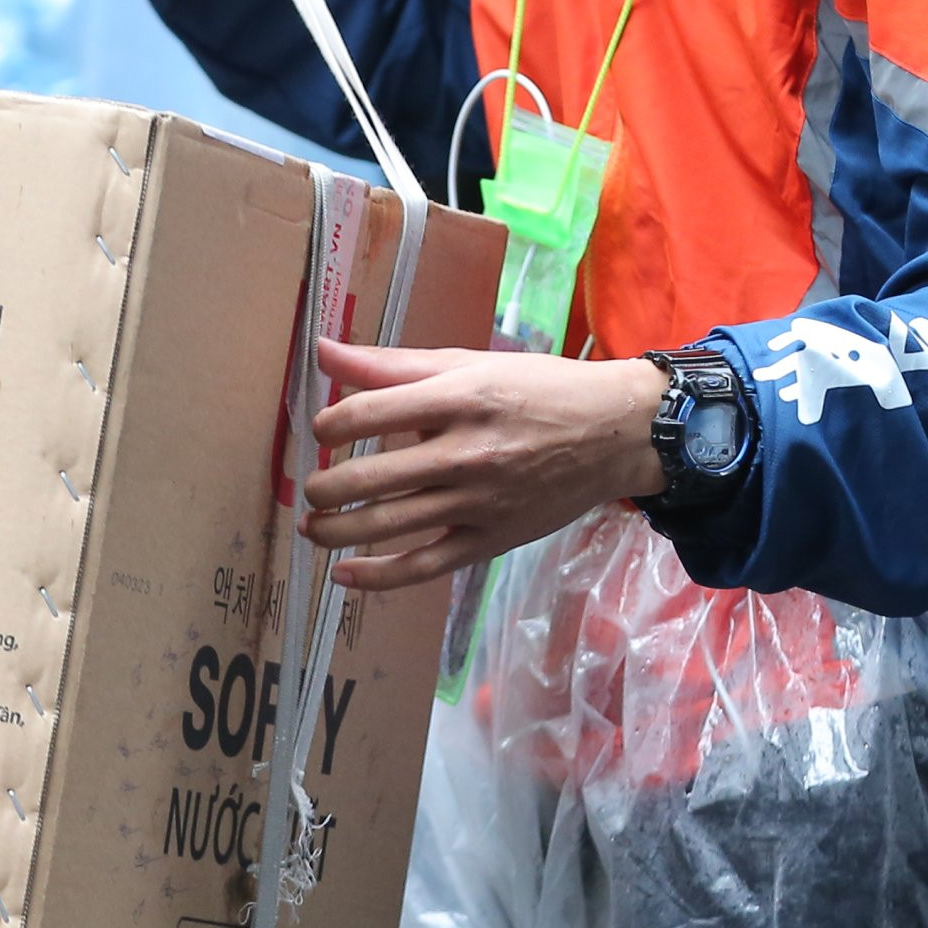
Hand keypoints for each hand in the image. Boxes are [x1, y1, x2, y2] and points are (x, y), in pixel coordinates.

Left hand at [299, 339, 667, 590]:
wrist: (614, 435)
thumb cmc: (538, 390)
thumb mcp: (469, 364)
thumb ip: (392, 364)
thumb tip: (323, 351)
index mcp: (459, 399)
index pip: (367, 414)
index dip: (329, 425)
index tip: (323, 430)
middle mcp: (466, 454)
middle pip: (369, 478)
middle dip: (324, 487)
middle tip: (313, 488)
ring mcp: (478, 504)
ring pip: (388, 525)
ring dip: (335, 531)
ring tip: (314, 526)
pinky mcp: (489, 541)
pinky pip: (422, 566)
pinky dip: (376, 576)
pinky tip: (344, 574)